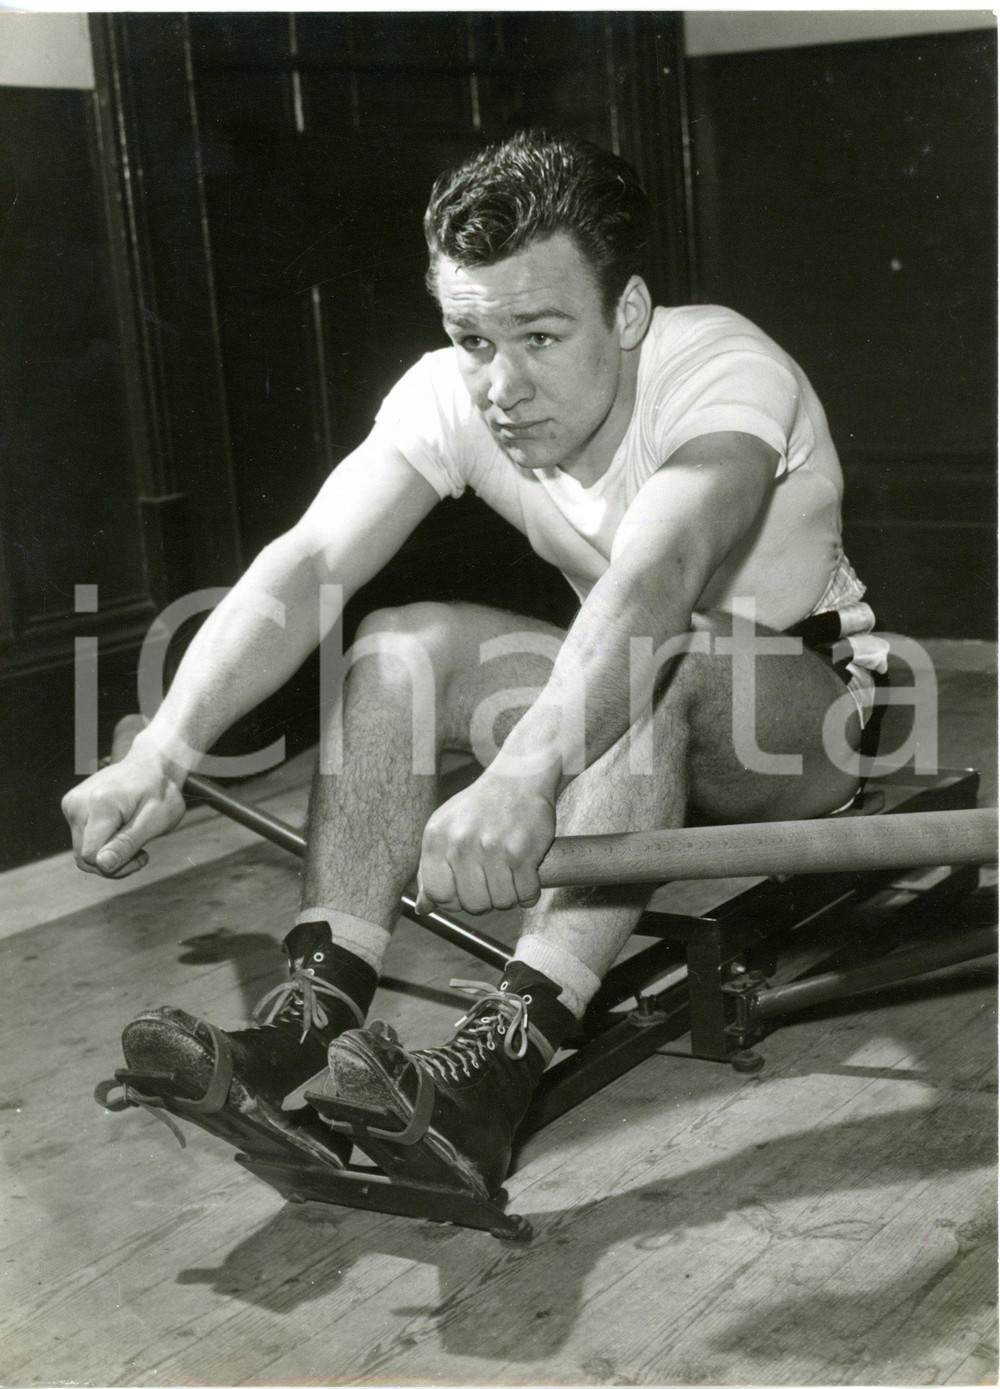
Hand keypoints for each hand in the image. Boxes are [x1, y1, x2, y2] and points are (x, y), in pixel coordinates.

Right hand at [61, 739, 185, 877]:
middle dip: (113, 864)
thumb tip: (102, 864)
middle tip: (140, 853)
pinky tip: (121, 831)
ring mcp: (71, 804)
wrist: (150, 765)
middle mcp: (77, 803)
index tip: (142, 856)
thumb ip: (127, 843)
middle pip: (84, 858)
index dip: (117, 866)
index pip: (92, 856)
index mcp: (99, 804)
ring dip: (108, 855)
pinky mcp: (71, 807)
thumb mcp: (156, 820)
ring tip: (132, 840)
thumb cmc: (159, 792)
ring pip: (81, 852)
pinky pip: (82, 840)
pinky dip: (101, 843)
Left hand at [415, 771, 555, 915]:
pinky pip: (526, 895)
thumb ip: (431, 868)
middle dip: (485, 899)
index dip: (453, 900)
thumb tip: (424, 908)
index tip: (465, 890)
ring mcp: (493, 848)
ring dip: (509, 895)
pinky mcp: (523, 852)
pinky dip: (530, 892)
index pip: (437, 894)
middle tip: (492, 879)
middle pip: (472, 905)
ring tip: (509, 873)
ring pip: (502, 903)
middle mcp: (461, 843)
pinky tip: (526, 873)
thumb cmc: (480, 807)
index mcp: (437, 837)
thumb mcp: (446, 829)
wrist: (519, 778)